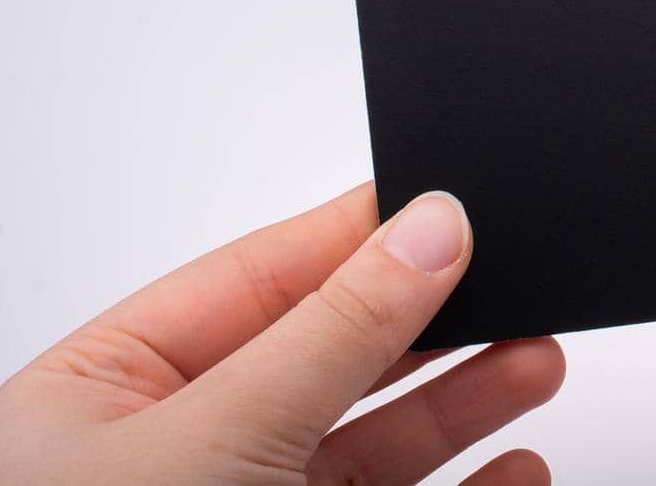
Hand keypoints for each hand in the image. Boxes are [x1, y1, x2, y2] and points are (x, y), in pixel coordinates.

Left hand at [0, 184, 563, 484]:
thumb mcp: (211, 436)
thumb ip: (330, 331)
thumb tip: (426, 227)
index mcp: (117, 382)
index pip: (262, 272)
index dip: (360, 231)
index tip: (451, 198)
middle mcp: (181, 444)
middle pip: (334, 350)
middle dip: (433, 318)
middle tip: (521, 278)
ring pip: (375, 437)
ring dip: (465, 400)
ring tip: (539, 360)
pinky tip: (513, 470)